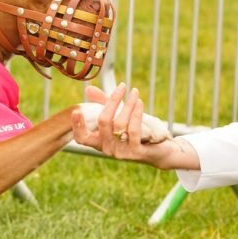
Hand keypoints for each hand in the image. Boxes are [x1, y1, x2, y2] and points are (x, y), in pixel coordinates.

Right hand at [71, 84, 198, 170]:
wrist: (160, 151)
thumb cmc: (136, 132)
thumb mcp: (118, 117)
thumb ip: (103, 104)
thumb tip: (88, 88)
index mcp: (99, 141)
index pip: (82, 137)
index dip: (77, 126)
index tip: (77, 110)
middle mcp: (108, 149)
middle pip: (103, 121)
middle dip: (112, 100)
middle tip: (122, 86)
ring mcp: (121, 152)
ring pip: (119, 123)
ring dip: (128, 104)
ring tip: (135, 92)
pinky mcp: (136, 152)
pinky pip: (133, 129)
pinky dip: (136, 113)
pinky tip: (139, 103)